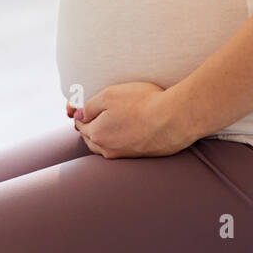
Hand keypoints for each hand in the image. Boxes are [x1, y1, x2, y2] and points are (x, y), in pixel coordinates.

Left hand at [65, 81, 191, 157]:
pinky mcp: (141, 157)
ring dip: (103, 138)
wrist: (174, 118)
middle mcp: (108, 150)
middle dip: (89, 128)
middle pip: (91, 139)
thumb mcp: (108, 95)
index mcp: (97, 134)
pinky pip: (122, 149)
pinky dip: (120, 142)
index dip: (80, 114)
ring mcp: (125, 155)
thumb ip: (89, 106)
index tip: (82, 107)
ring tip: (105, 128)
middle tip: (90, 118)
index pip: (80, 124)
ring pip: (106, 147)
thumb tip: (78, 115)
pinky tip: (126, 134)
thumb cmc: (141, 103)